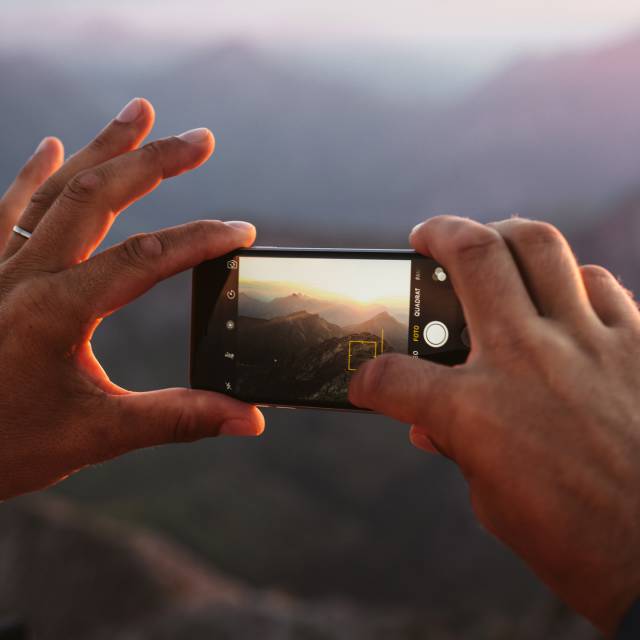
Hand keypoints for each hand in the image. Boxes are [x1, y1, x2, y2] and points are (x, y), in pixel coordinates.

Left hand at [0, 98, 263, 500]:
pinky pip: (5, 209)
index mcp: (58, 309)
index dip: (201, 240)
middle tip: (198, 139)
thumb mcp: (98, 434)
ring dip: (100, 149)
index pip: (146, 257)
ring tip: (138, 113)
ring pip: (52, 190)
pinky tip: (53, 146)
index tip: (242, 232)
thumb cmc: (2, 447)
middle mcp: (24, 275)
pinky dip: (32, 174)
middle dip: (154, 162)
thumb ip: (179, 419)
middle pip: (97, 197)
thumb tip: (249, 419)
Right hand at [349, 215, 639, 635]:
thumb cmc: (575, 540)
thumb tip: (430, 421)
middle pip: (473, 255)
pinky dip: (572, 281)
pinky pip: (600, 283)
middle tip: (427, 235)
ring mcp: (588, 343)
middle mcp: (527, 359)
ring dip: (507, 239)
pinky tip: (562, 298)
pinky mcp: (639, 344)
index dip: (368, 378)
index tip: (367, 382)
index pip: (393, 375)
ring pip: (542, 246)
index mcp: (477, 411)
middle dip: (439, 231)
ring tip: (494, 249)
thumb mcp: (491, 498)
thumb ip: (457, 444)